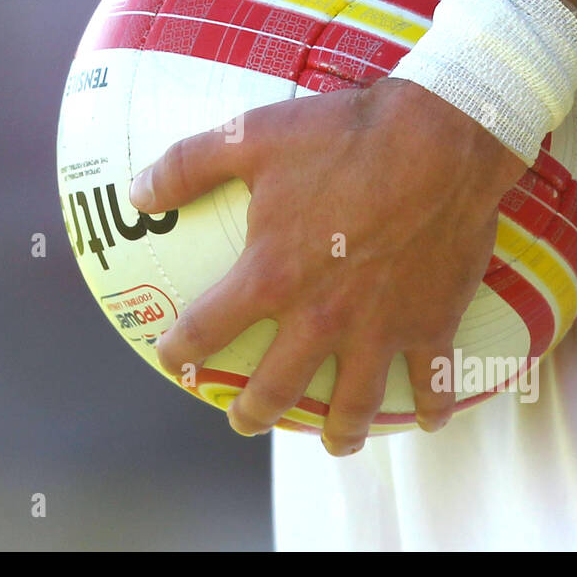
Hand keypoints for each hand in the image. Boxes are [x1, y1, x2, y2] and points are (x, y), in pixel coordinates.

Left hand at [128, 78, 529, 454]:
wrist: (440, 137)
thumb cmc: (343, 134)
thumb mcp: (250, 136)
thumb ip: (187, 165)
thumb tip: (136, 193)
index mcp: (270, 276)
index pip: (205, 330)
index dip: (179, 350)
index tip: (169, 358)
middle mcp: (319, 317)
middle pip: (276, 390)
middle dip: (253, 413)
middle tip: (243, 419)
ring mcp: (379, 328)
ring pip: (354, 405)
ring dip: (341, 432)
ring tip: (334, 442)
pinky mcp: (433, 323)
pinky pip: (435, 381)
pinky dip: (434, 407)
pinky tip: (431, 420)